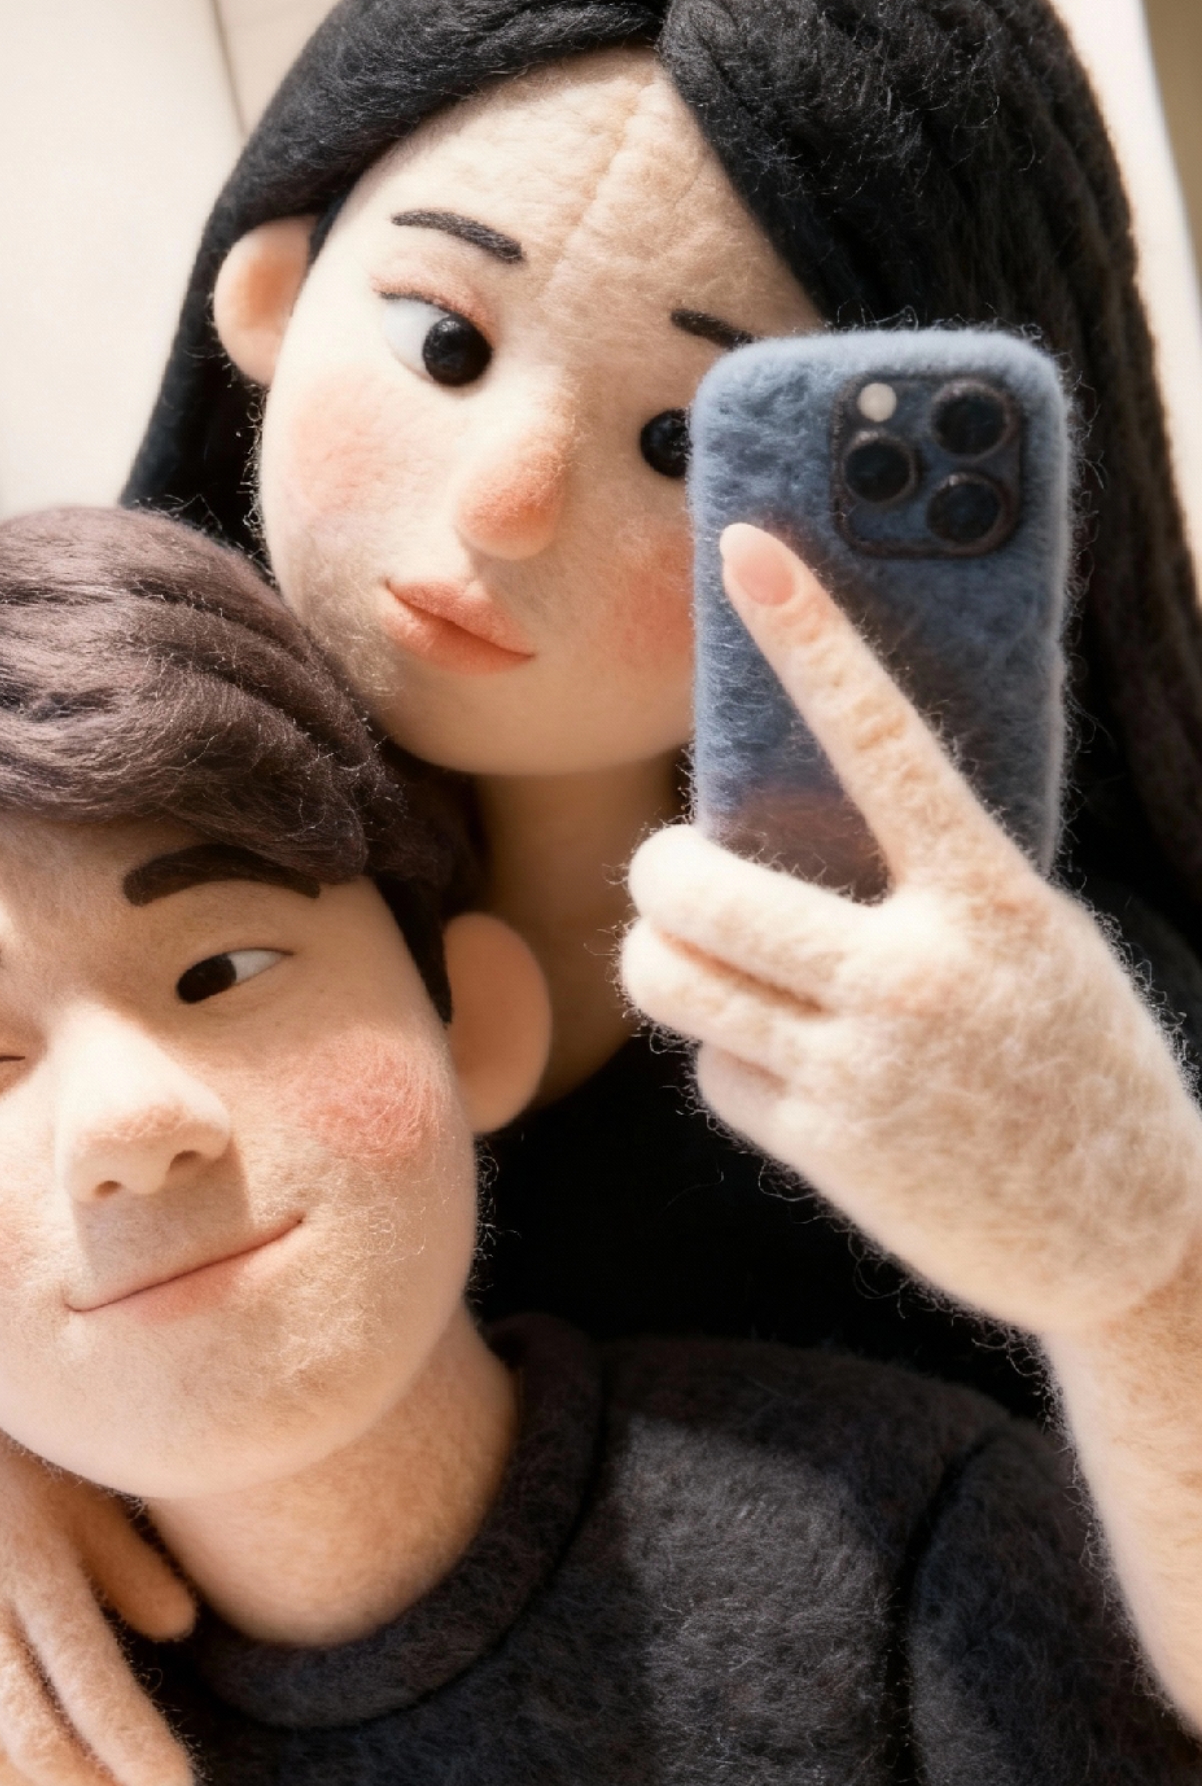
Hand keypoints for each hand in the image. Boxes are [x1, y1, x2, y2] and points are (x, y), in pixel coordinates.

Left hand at [621, 524, 1201, 1340]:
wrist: (1125, 1237)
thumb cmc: (1077, 1061)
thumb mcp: (1036, 941)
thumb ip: (938, 880)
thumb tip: (812, 810)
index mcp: (990, 899)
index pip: (884, 736)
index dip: (811, 636)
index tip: (748, 549)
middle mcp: (918, 976)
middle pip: (703, 886)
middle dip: (660, 869)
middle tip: (672, 867)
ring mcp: (865, 1067)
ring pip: (676, 980)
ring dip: (659, 956)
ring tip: (686, 949)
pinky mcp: (828, 1148)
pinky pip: (716, 1073)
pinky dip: (728, 1060)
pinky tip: (779, 1062)